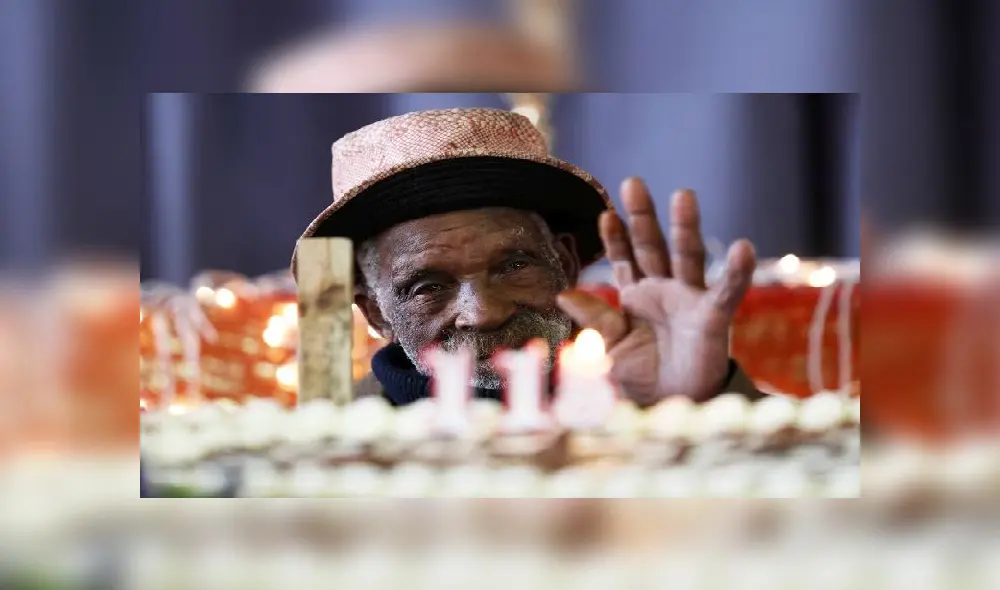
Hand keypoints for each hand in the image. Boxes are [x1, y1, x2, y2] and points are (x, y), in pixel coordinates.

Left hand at [556, 178, 756, 404]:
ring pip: (687, 256)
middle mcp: (664, 291)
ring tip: (682, 195)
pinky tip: (743, 247)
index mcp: (637, 297)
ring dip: (685, 226)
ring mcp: (689, 301)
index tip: (606, 213)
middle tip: (632, 183)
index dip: (615, 237)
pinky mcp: (713, 318)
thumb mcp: (609, 348)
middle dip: (642, 216)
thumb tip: (563, 293)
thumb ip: (594, 320)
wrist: (674, 408)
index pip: (624, 259)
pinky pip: (727, 292)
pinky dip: (736, 271)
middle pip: (652, 246)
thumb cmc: (643, 378)